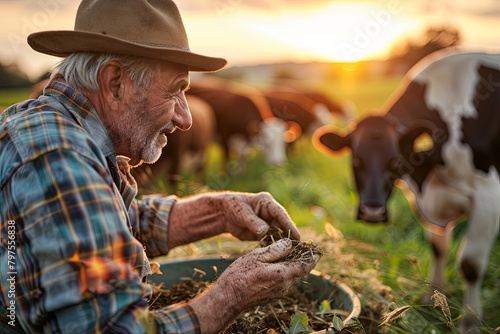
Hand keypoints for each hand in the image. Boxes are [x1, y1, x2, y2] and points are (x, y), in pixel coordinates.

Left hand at [167, 191, 299, 248]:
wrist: (222, 214)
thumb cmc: (232, 207)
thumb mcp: (242, 213)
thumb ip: (254, 222)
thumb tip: (266, 231)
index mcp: (267, 203)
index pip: (281, 214)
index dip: (290, 225)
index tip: (297, 237)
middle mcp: (270, 213)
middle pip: (282, 226)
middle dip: (288, 238)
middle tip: (295, 250)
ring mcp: (267, 223)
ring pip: (277, 235)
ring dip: (281, 245)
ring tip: (288, 256)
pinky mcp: (262, 233)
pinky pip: (270, 241)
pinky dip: (272, 248)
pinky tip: (276, 256)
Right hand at [188, 239, 319, 333]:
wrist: (228, 297)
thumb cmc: (240, 275)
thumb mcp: (257, 256)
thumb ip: (275, 249)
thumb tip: (289, 243)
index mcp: (283, 274)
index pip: (306, 265)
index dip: (312, 257)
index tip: (315, 249)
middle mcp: (285, 286)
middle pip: (300, 271)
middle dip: (302, 259)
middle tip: (300, 246)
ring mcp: (279, 292)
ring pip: (292, 276)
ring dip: (292, 265)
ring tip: (287, 252)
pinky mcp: (273, 295)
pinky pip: (284, 281)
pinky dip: (284, 271)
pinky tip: (275, 263)